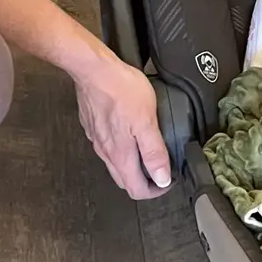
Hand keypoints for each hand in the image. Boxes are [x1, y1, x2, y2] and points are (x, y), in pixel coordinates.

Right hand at [74, 50, 172, 197]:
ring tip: (150, 151)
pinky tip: (130, 132)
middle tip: (162, 168)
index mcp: (120, 155)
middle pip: (125, 180)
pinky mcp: (93, 126)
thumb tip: (162, 179)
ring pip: (116, 164)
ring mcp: (97, 139)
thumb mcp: (147, 121)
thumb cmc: (120, 90)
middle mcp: (105, 152)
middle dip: (145, 180)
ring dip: (133, 164)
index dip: (155, 191)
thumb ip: (154, 152)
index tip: (168, 180)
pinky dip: (122, 148)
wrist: (93, 70)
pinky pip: (108, 146)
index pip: (136, 190)